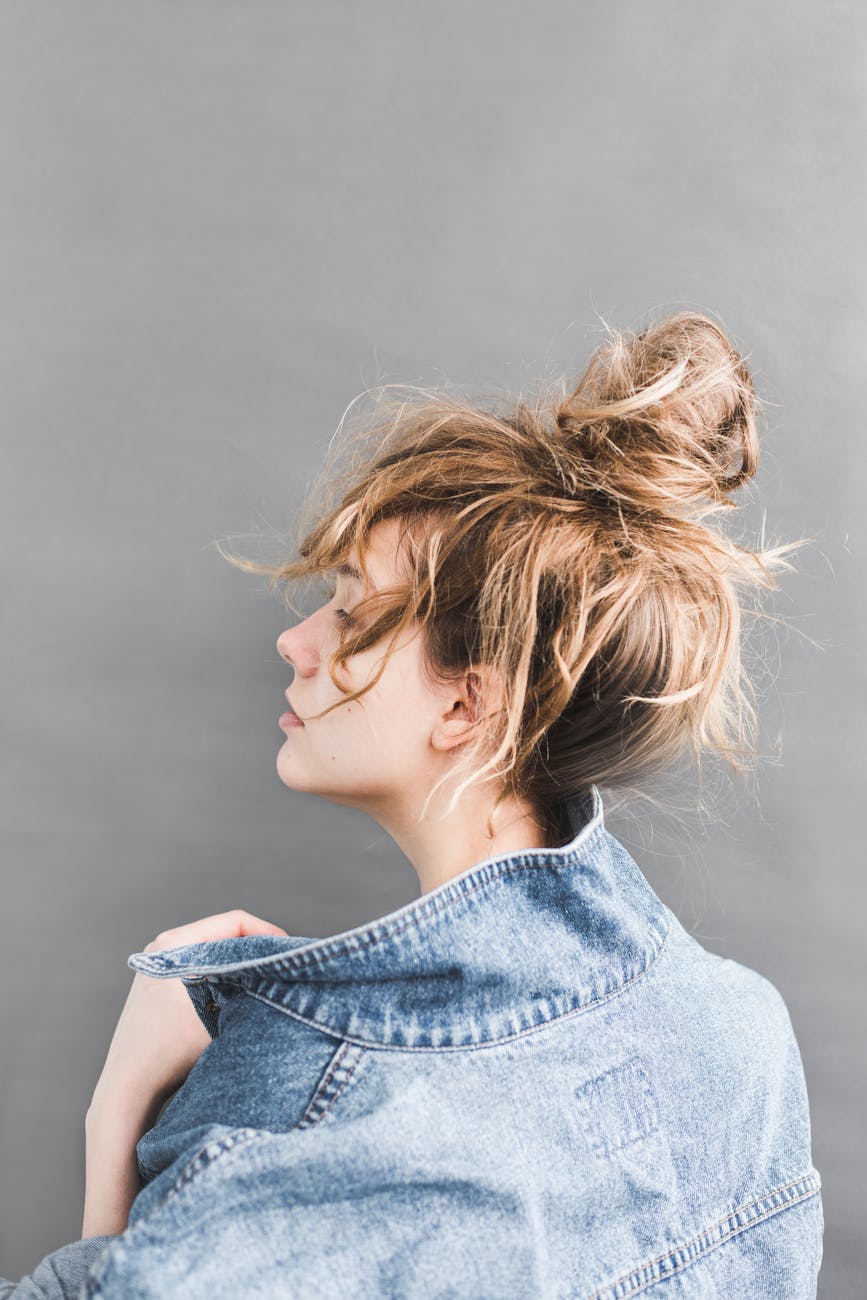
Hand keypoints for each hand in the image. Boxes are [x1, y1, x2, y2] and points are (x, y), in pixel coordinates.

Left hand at [82, 908, 288, 1237]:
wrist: (128, 1091)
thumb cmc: (171, 1053)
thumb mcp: (223, 1014)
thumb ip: (254, 987)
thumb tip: (288, 971)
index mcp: (174, 944)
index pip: (236, 922)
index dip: (270, 936)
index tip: (292, 955)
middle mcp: (163, 951)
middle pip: (226, 938)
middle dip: (257, 953)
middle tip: (285, 971)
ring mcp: (160, 971)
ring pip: (216, 959)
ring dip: (242, 971)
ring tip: (266, 988)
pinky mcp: (160, 993)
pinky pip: (204, 975)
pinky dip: (226, 984)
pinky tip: (241, 1004)